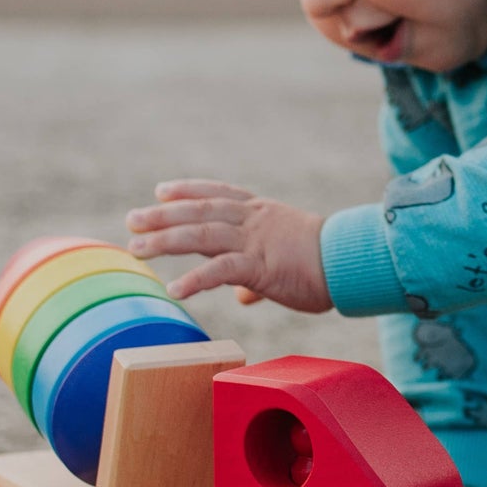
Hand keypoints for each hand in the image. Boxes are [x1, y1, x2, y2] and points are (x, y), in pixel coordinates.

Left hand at [125, 179, 330, 312]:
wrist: (353, 262)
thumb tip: (242, 294)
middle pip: (200, 211)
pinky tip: (174, 288)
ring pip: (202, 234)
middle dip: (163, 215)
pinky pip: (220, 270)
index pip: (218, 195)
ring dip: (165, 240)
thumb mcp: (288, 258)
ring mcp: (256, 240)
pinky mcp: (260, 266)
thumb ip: (257, 276)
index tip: (160, 191)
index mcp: (262, 213)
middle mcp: (254, 220)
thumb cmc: (327, 261)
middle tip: (132, 220)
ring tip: (136, 247)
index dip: (188, 191)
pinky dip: (195, 279)